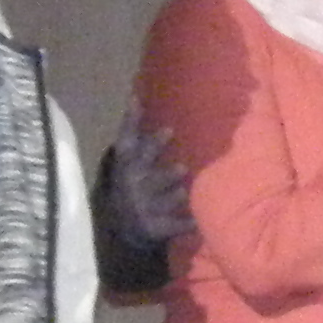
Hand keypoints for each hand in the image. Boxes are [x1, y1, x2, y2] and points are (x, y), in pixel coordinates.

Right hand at [105, 110, 193, 243]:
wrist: (124, 225)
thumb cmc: (134, 178)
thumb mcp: (128, 156)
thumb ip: (132, 128)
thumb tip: (136, 95)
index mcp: (127, 165)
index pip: (128, 145)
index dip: (136, 129)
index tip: (156, 118)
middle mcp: (134, 185)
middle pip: (147, 173)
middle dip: (160, 168)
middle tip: (180, 164)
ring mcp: (144, 208)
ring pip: (160, 200)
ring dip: (171, 196)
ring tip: (183, 191)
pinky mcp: (156, 228)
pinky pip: (172, 226)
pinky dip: (184, 225)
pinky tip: (197, 223)